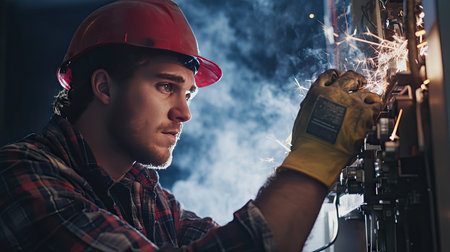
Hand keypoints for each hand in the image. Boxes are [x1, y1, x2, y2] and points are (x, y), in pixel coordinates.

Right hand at [280, 69, 381, 187]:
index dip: (337, 75)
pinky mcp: (364, 113)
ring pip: (365, 90)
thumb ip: (314, 106)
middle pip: (349, 77)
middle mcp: (334, 93)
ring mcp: (351, 102)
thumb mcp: (303, 117)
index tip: (341, 77)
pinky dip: (377, 106)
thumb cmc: (307, 143)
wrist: (316, 156)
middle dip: (355, 79)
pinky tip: (376, 110)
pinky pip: (376, 104)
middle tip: (359, 83)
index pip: (329, 75)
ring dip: (367, 94)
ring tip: (370, 98)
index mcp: (317, 93)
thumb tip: (320, 104)